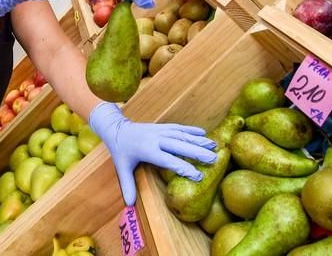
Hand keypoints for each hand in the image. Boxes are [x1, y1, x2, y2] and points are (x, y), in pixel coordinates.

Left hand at [88, 102, 216, 205]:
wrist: (116, 129)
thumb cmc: (120, 151)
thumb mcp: (121, 168)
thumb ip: (127, 186)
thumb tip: (129, 205)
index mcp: (147, 150)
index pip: (168, 160)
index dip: (183, 167)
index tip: (198, 175)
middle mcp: (156, 139)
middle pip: (179, 145)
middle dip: (197, 152)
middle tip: (213, 159)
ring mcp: (160, 131)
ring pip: (182, 135)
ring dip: (198, 140)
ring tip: (214, 146)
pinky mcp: (162, 126)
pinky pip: (179, 127)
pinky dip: (191, 130)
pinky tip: (203, 134)